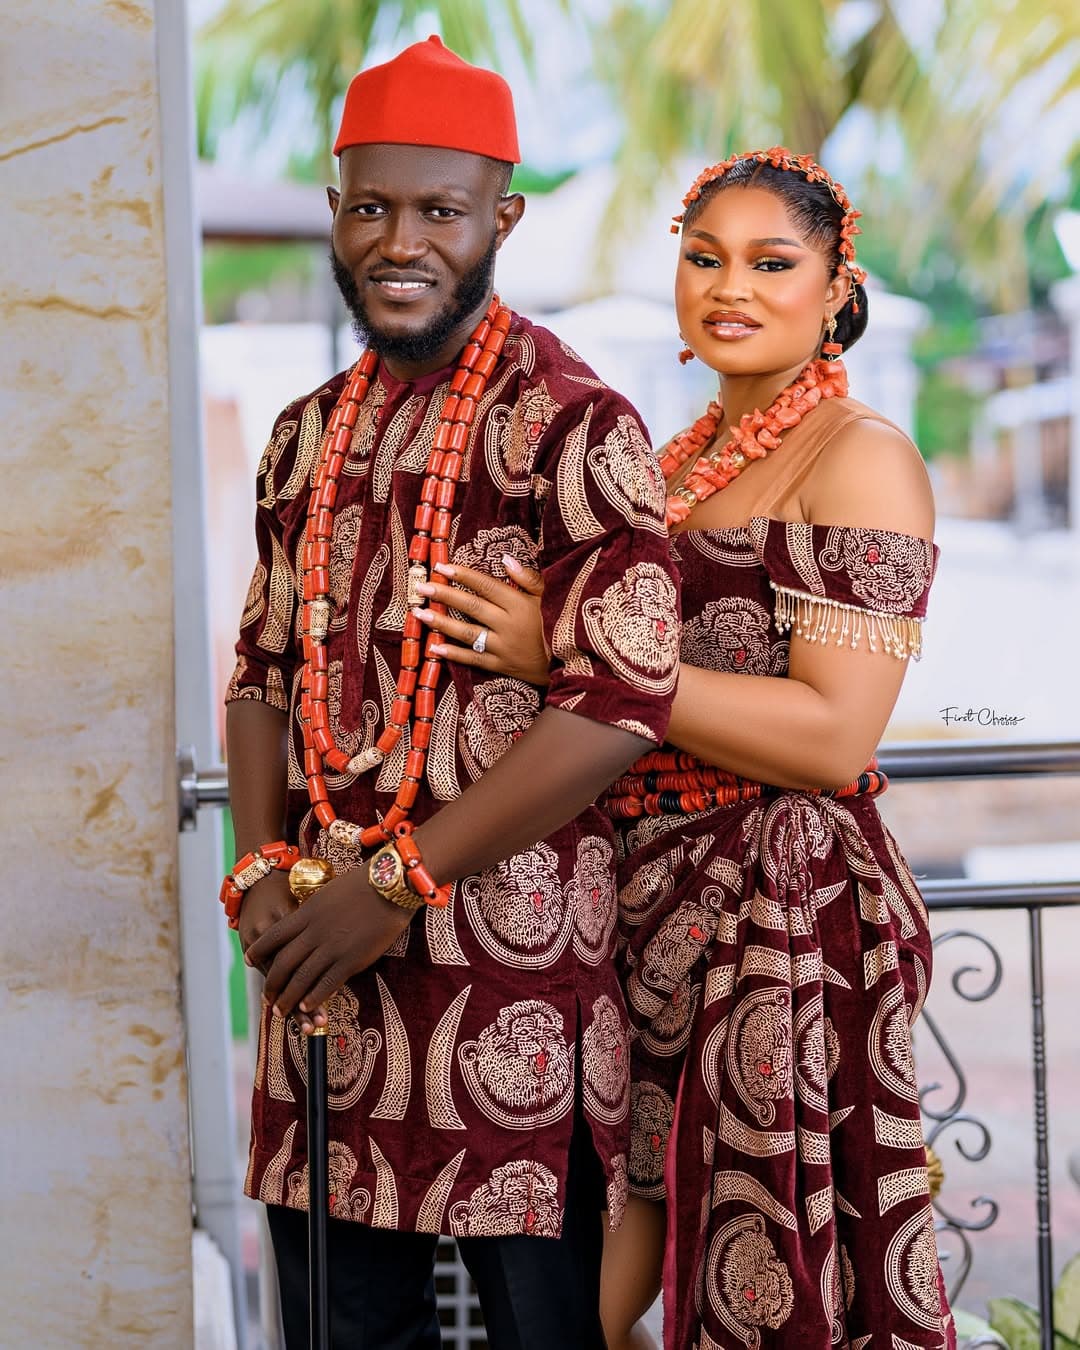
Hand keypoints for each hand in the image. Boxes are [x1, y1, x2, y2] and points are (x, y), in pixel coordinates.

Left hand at [244, 872, 412, 1021]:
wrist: (389, 886)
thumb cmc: (363, 884)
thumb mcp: (328, 893)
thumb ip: (313, 911)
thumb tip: (304, 922)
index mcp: (307, 913)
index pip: (274, 935)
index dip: (259, 950)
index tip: (248, 960)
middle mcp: (314, 932)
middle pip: (283, 962)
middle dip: (272, 983)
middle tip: (266, 998)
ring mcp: (332, 948)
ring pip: (301, 978)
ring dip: (288, 998)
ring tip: (280, 1011)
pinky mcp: (351, 960)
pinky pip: (327, 984)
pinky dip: (314, 998)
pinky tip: (307, 1007)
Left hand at [412, 555, 549, 685]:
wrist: (561, 664)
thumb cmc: (550, 625)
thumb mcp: (545, 598)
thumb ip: (527, 578)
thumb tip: (505, 558)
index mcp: (520, 605)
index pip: (486, 586)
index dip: (463, 576)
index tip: (441, 566)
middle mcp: (509, 625)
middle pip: (472, 607)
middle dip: (445, 595)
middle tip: (421, 587)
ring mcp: (503, 647)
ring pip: (468, 633)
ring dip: (442, 623)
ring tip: (420, 613)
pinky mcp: (499, 665)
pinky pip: (473, 659)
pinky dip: (454, 654)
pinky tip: (434, 646)